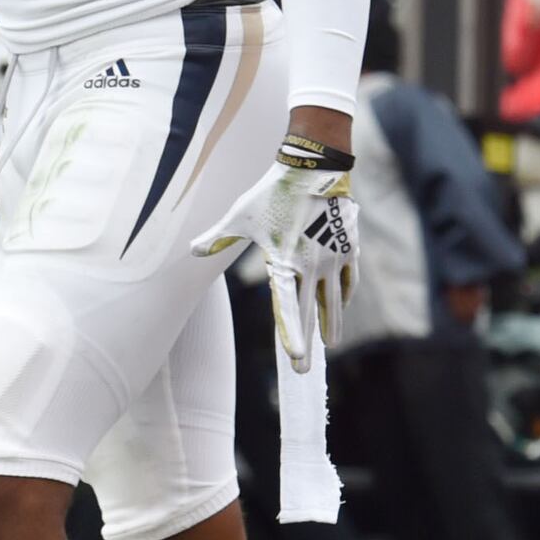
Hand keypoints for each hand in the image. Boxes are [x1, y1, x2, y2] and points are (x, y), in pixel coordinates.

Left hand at [193, 139, 359, 372]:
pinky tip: (342, 304)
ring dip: (331, 323)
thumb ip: (218, 237)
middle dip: (308, 343)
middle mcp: (311, 265)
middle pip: (311, 312)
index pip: (288, 307)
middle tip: (305, 371)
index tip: (296, 359)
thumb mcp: (240, 215)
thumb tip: (192, 251)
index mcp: (284, 262)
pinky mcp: (347, 247)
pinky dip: (344, 294)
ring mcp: (333, 257)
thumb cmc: (273, 193)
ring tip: (332, 343)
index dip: (291, 335)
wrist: (314, 168)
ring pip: (333, 299)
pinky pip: (348, 278)